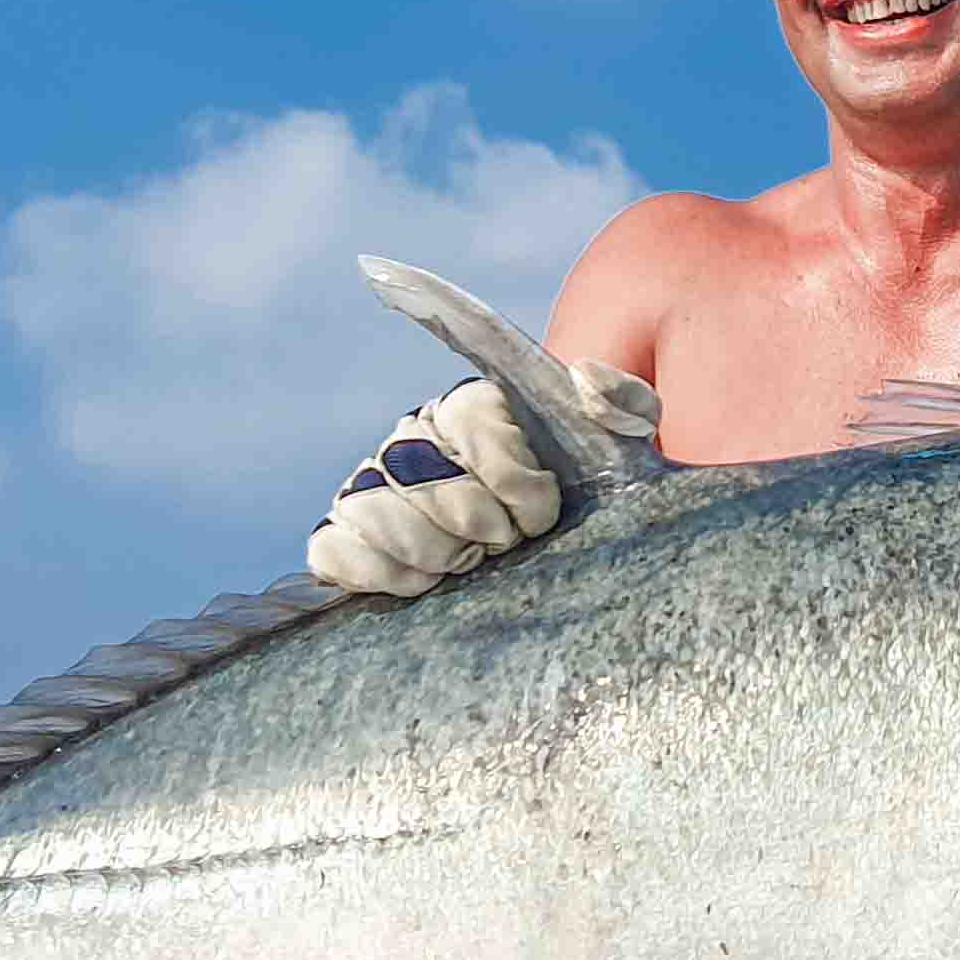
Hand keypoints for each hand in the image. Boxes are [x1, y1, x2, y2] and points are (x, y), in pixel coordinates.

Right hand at [305, 366, 656, 595]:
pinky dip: (382, 573)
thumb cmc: (583, 497)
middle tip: (504, 544)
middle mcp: (414, 435)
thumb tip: (585, 376)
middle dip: (480, 528)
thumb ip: (625, 403)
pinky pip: (334, 549)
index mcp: (473, 406)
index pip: (472, 421)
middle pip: (430, 482)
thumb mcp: (625, 447)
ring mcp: (370, 484)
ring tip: (469, 563)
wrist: (546, 555)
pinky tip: (423, 583)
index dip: (514, 481)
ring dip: (437, 555)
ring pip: (379, 514)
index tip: (539, 515)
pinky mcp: (341, 534)